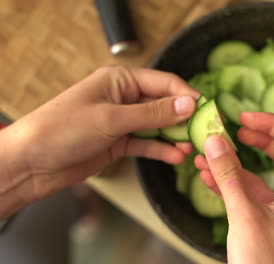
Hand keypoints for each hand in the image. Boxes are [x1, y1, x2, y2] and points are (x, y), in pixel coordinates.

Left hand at [0, 66, 198, 217]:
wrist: (32, 163)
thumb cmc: (63, 129)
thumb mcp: (112, 118)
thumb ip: (153, 113)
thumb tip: (188, 104)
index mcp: (120, 80)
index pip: (163, 82)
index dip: (186, 95)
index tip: (206, 110)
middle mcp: (123, 97)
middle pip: (164, 104)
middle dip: (184, 118)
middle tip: (204, 132)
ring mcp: (122, 121)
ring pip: (158, 125)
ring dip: (175, 136)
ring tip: (192, 148)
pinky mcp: (119, 142)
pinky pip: (147, 143)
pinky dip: (161, 150)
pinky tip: (176, 157)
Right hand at [195, 112, 273, 263]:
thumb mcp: (245, 214)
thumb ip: (228, 175)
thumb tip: (215, 141)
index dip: (273, 124)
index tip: (246, 117)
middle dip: (256, 139)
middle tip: (235, 127)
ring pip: (262, 175)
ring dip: (236, 163)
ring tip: (210, 151)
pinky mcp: (269, 221)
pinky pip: (252, 194)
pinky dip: (232, 183)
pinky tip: (208, 175)